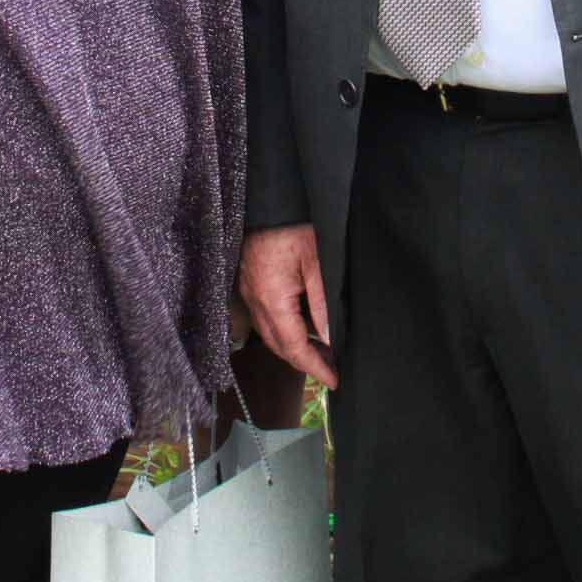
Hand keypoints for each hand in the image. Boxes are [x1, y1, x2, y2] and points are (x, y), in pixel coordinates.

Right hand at [238, 225, 336, 387]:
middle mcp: (255, 301)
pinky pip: (265, 318)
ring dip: (294, 347)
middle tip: (330, 369)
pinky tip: (304, 326)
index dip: (314, 367)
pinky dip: (284, 330)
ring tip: (322, 351)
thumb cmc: (293, 227)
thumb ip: (323, 306)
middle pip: (279, 346)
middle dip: (305, 362)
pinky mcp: (250, 284)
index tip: (333, 379)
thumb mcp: (318, 265)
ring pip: (270, 334)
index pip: (293, 347)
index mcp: (271, 299)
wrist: (270, 202)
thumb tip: (331, 339)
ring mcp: (249, 293)